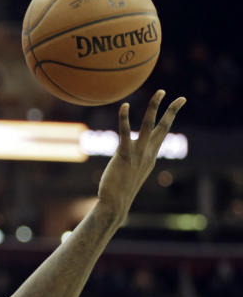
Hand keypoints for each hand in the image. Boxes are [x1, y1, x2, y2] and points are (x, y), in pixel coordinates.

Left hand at [97, 90, 186, 220]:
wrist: (115, 203)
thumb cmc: (119, 189)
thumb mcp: (131, 170)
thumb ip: (132, 158)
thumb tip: (128, 151)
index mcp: (151, 156)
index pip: (162, 133)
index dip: (170, 118)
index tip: (179, 104)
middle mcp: (148, 153)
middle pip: (164, 127)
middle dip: (172, 111)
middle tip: (180, 97)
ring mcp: (138, 154)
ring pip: (149, 126)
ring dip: (155, 107)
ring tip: (160, 92)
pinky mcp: (123, 155)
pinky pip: (125, 133)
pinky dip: (124, 118)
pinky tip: (124, 106)